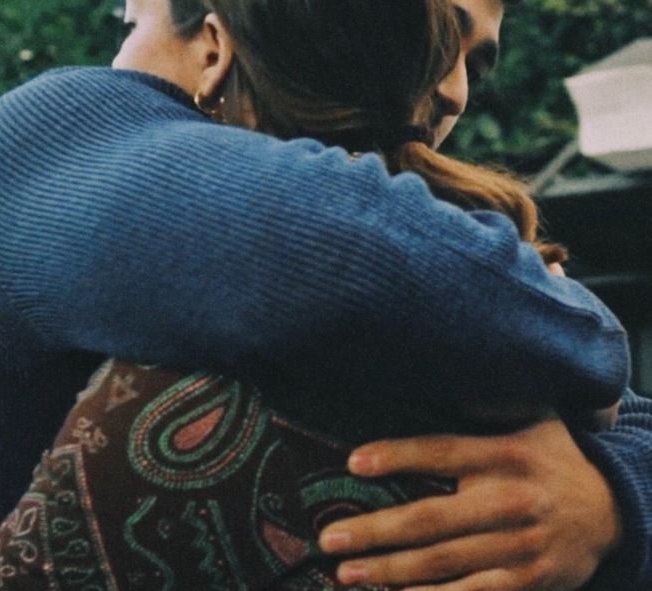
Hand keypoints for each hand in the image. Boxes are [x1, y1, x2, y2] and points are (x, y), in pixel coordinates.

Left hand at [319, 418, 621, 589]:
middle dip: (376, 531)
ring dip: (391, 571)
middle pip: (431, 518)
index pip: (441, 451)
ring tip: (347, 572)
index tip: (355, 460)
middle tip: (330, 538)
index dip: (397, 455)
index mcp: (504, 453)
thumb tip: (434, 373)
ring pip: (445, 563)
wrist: (614, 507)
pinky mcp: (528, 581)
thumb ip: (486, 403)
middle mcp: (509, 500)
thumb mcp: (531, 415)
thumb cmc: (553, 454)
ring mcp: (519, 546)